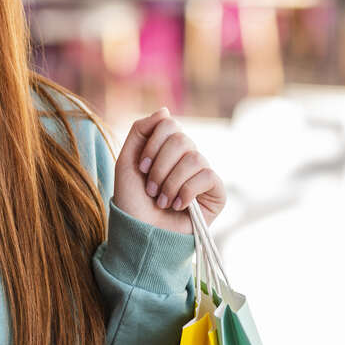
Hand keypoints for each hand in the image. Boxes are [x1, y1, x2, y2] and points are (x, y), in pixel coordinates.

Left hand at [112, 108, 225, 233]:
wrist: (141, 234)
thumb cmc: (133, 202)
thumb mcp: (127, 162)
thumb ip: (141, 131)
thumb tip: (165, 110)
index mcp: (168, 148)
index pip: (169, 124)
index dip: (153, 144)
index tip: (142, 167)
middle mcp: (188, 157)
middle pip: (181, 139)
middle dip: (160, 167)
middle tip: (152, 189)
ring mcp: (203, 174)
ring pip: (194, 158)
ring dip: (171, 183)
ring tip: (163, 201)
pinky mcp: (216, 193)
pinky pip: (208, 176)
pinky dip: (188, 192)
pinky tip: (179, 206)